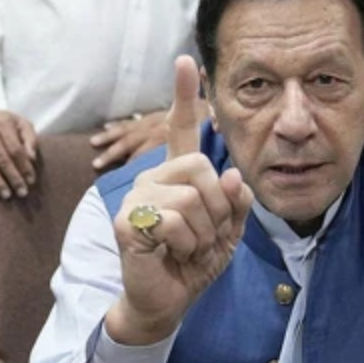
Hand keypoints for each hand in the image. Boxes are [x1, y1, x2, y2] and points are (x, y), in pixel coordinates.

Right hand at [0, 110, 37, 198]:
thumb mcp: (21, 124)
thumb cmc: (4, 121)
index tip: (31, 180)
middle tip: (21, 192)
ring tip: (6, 195)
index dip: (24, 166)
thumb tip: (32, 158)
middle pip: (2, 158)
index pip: (16, 149)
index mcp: (3, 124)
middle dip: (13, 177)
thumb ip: (30, 139)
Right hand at [104, 56, 254, 345]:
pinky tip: (172, 255)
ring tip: (187, 249)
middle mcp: (152, 178)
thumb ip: (235, 203)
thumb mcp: (227, 231)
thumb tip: (234, 176)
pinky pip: (175, 220)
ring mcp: (136, 198)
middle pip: (201, 168)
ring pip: (192, 198)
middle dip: (216, 209)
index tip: (186, 60)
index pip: (180, 129)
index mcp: (176, 175)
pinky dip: (186, 244)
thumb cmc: (191, 264)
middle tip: (203, 236)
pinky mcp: (127, 221)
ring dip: (202, 233)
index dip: (184, 95)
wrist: (165, 301)